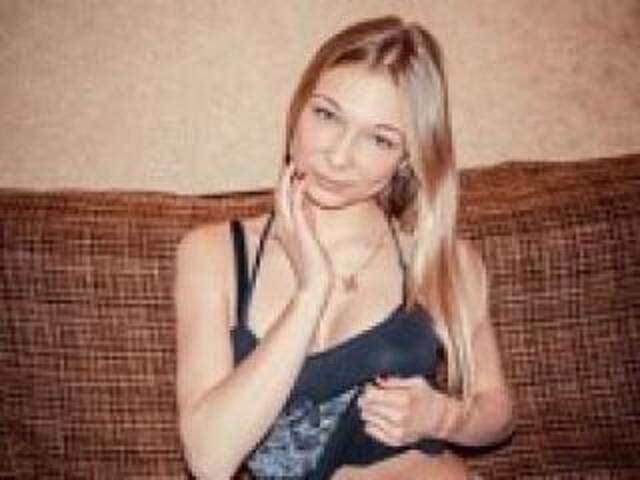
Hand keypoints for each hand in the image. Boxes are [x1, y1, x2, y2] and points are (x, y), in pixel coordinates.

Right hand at [272, 162, 332, 293]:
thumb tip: (307, 204)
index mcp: (283, 227)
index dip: (284, 185)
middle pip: (277, 196)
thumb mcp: (308, 235)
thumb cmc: (313, 261)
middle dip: (282, 179)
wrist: (314, 280)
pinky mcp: (299, 230)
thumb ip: (306, 219)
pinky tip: (304, 179)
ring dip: (287, 180)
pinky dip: (299, 190)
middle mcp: (282, 226)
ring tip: (293, 164)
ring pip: (282, 198)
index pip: (280, 201)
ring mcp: (289, 228)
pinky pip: (296, 205)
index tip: (291, 171)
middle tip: (289, 162)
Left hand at [357, 375, 461, 446]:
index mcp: (404, 400)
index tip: (370, 386)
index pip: (372, 395)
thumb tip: (377, 380)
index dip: (367, 389)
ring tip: (379, 406)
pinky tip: (380, 417)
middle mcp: (400, 417)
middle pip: (367, 407)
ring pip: (367, 418)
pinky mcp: (394, 441)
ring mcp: (397, 431)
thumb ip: (394, 380)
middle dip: (366, 399)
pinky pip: (371, 430)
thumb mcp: (415, 382)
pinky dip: (372, 422)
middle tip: (372, 395)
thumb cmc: (427, 399)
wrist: (439, 419)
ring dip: (369, 410)